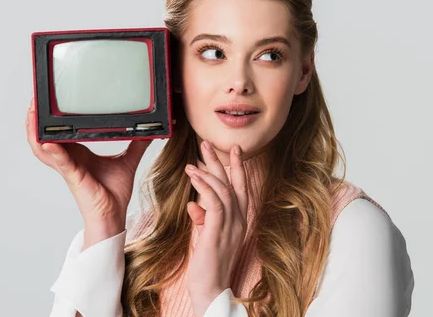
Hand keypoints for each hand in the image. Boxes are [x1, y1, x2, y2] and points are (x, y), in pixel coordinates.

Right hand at [25, 98, 151, 245]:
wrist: (114, 215)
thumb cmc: (114, 192)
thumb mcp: (127, 160)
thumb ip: (137, 144)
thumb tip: (148, 130)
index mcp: (78, 153)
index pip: (59, 131)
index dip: (51, 117)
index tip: (49, 100)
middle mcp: (69, 158)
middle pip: (43, 137)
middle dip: (35, 119)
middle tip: (33, 100)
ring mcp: (68, 167)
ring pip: (43, 148)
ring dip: (35, 131)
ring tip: (32, 113)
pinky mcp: (73, 177)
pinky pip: (60, 162)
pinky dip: (53, 151)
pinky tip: (49, 142)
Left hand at [184, 140, 248, 316]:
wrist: (211, 289)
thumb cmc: (208, 265)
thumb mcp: (207, 236)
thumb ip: (203, 218)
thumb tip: (194, 205)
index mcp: (240, 220)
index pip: (240, 187)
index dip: (237, 167)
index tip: (232, 150)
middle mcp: (239, 220)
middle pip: (233, 183)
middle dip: (221, 161)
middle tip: (207, 143)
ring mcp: (231, 225)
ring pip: (223, 189)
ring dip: (207, 172)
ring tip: (192, 161)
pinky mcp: (218, 230)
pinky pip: (214, 202)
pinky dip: (204, 187)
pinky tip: (193, 177)